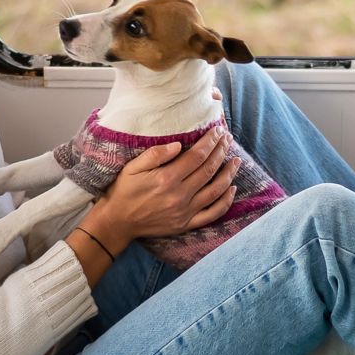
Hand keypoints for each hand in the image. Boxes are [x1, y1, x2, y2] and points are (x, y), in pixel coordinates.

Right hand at [87, 126, 239, 246]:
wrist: (117, 222)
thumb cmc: (124, 191)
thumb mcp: (133, 167)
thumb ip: (155, 154)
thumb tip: (178, 145)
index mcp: (167, 178)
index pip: (197, 156)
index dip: (210, 142)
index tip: (217, 131)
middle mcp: (179, 195)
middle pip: (209, 170)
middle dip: (221, 152)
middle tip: (228, 139)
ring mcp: (185, 211)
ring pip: (215, 190)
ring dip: (229, 174)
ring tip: (236, 160)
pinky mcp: (186, 224)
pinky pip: (212, 214)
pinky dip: (225, 202)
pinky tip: (232, 189)